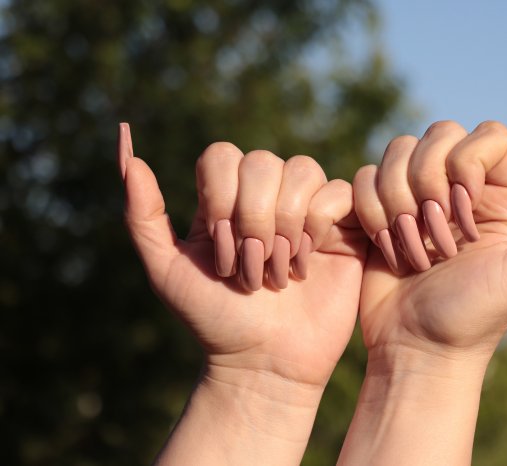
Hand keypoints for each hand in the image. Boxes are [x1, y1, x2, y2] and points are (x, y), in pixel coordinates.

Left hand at [118, 123, 367, 464]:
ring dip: (286, 227)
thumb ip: (142, 214)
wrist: (265, 363)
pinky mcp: (342, 225)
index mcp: (224, 200)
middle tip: (250, 271)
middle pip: (262, 162)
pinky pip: (337, 192)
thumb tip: (126, 148)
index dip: (221, 198)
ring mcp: (305, 209)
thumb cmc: (215, 321)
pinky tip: (306, 265)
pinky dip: (317, 228)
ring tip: (279, 273)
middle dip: (254, 221)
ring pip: (302, 170)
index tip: (220, 253)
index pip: (222, 156)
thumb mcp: (167, 271)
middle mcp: (266, 197)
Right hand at [339, 120, 506, 464]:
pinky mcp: (379, 208)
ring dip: (398, 206)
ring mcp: (416, 195)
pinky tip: (390, 252)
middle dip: (427, 188)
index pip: (487, 134)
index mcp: (502, 193)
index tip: (466, 215)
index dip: (469, 166)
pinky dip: (372, 216)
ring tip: (414, 252)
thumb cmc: (476, 316)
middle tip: (439, 242)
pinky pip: (365, 178)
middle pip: (437, 133)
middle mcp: (459, 186)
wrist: (418, 347)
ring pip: (396, 151)